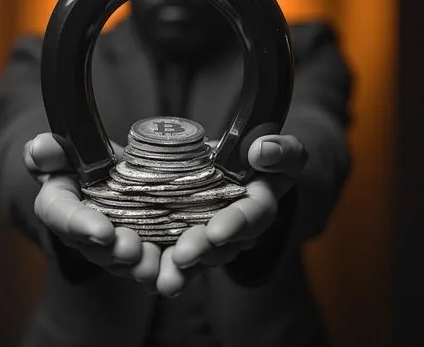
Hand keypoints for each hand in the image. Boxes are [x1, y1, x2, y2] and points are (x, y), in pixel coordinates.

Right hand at [24, 133, 160, 287]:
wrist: (115, 170)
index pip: (61, 215)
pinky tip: (176, 273)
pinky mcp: (143, 250)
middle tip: (133, 249)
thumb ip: (54, 150)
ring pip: (124, 264)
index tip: (102, 232)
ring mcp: (113, 247)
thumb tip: (40, 147)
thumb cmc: (88, 160)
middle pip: (96, 248)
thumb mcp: (71, 149)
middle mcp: (84, 233)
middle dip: (115, 251)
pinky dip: (165, 271)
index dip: (81, 225)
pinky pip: (152, 265)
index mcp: (61, 205)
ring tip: (154, 264)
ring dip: (140, 267)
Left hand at [156, 134, 306, 296]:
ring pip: (198, 258)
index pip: (253, 214)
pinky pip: (178, 257)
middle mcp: (237, 229)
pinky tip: (146, 273)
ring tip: (164, 278)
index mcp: (260, 203)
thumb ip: (280, 150)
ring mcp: (212, 238)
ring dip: (179, 269)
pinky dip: (162, 265)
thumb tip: (261, 151)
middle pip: (222, 245)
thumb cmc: (258, 156)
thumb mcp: (281, 150)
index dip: (236, 223)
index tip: (216, 232)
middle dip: (201, 250)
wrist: (233, 164)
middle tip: (182, 255)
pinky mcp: (188, 239)